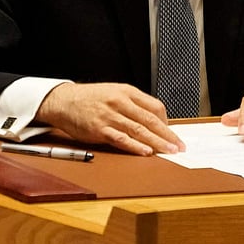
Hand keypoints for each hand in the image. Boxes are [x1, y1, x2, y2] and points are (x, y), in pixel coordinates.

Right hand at [37, 82, 184, 155]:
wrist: (64, 101)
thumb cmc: (90, 98)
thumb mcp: (114, 93)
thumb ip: (133, 105)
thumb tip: (153, 121)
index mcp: (127, 92)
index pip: (155, 106)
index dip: (166, 121)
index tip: (171, 133)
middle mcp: (120, 102)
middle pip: (151, 119)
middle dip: (168, 134)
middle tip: (179, 146)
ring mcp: (110, 116)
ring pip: (139, 130)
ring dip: (157, 142)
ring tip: (169, 151)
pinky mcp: (99, 129)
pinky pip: (121, 139)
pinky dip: (135, 146)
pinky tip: (146, 152)